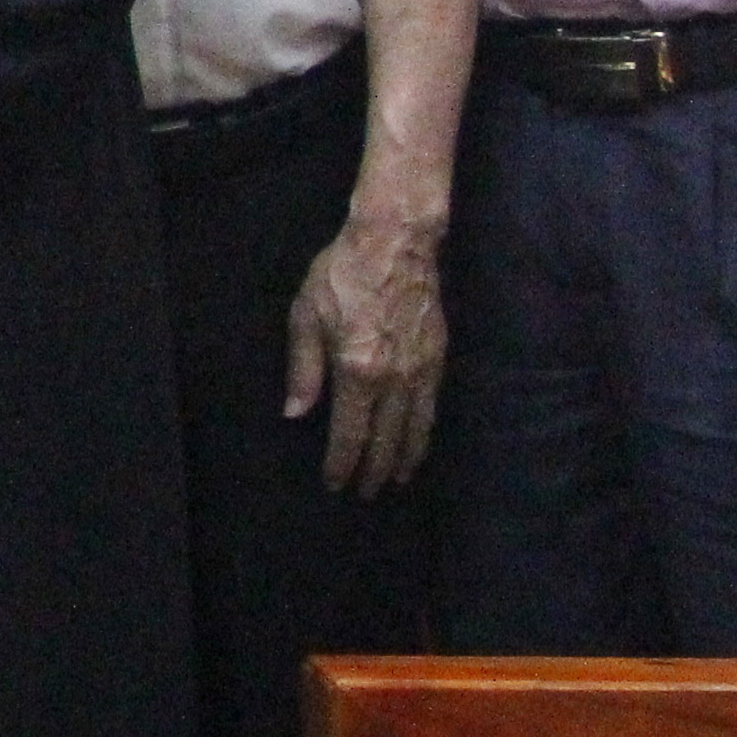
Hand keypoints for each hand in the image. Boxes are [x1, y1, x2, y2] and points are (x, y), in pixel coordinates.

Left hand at [285, 209, 445, 494]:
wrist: (396, 243)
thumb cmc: (341, 275)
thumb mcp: (306, 316)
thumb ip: (303, 369)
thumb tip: (297, 413)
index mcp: (357, 371)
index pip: (351, 434)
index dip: (342, 464)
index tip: (336, 484)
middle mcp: (395, 379)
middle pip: (386, 440)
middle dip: (374, 470)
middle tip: (367, 493)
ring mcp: (422, 371)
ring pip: (416, 429)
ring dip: (405, 459)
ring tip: (396, 479)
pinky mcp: (439, 358)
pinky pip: (432, 408)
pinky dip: (424, 432)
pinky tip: (417, 440)